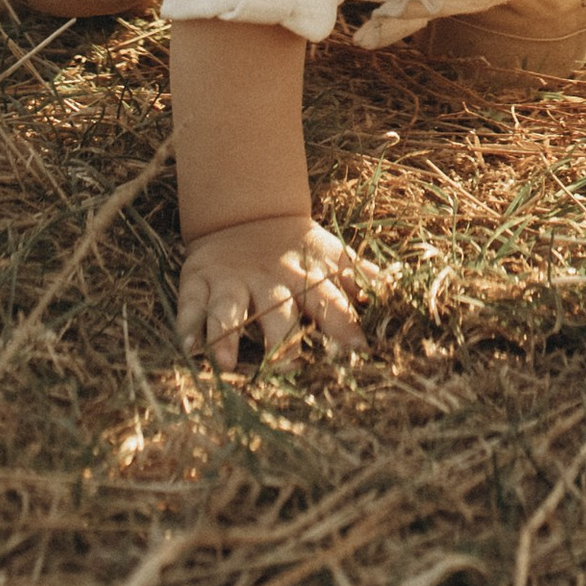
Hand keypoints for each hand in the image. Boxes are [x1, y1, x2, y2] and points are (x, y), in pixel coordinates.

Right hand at [179, 213, 367, 362]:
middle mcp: (269, 282)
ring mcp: (232, 283)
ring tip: (226, 365)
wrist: (247, 216)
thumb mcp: (331, 259)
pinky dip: (188, 325)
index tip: (358, 350)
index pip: (328, 303)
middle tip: (285, 369)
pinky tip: (188, 347)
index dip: (343, 325)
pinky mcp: (199, 282)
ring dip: (226, 335)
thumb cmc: (299, 253)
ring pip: (228, 309)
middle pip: (276, 312)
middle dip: (280, 339)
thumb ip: (360, 278)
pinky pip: (190, 306)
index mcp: (306, 278)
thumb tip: (397, 291)